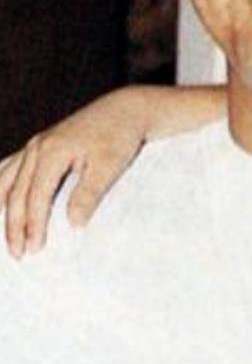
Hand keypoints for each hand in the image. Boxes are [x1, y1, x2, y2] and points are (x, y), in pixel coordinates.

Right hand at [1, 89, 145, 257]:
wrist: (126, 109)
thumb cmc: (121, 136)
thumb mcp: (110, 165)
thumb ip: (89, 193)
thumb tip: (73, 224)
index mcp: (51, 151)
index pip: (36, 197)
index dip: (33, 225)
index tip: (34, 249)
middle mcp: (37, 146)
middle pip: (16, 193)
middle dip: (14, 226)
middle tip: (18, 254)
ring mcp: (35, 144)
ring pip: (6, 180)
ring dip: (2, 209)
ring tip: (4, 235)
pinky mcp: (40, 144)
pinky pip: (11, 167)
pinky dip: (2, 187)